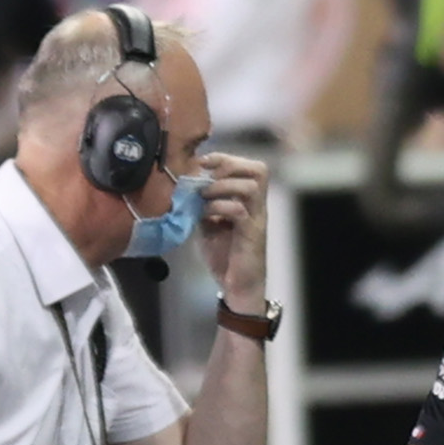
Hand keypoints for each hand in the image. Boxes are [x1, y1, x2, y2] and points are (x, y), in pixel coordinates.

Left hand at [192, 150, 271, 306]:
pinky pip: (239, 210)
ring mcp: (256, 219)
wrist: (237, 286)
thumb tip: (185, 186)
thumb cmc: (225, 256)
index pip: (250, 166)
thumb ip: (203, 205)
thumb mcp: (208, 224)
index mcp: (249, 201)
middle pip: (258, 169)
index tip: (202, 162)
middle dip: (229, 165)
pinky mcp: (252, 235)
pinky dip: (219, 206)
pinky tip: (205, 214)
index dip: (226, 158)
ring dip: (223, 185)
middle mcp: (257, 206)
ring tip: (204, 194)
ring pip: (252, 186)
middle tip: (206, 174)